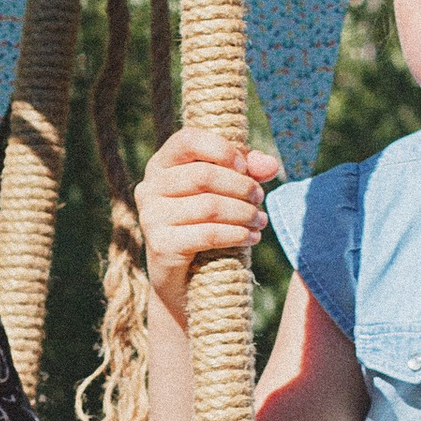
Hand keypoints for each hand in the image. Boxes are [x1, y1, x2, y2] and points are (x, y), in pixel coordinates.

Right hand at [138, 125, 280, 320]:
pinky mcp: (161, 245)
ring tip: (261, 220)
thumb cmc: (205, 225)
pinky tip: (252, 237)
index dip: (221, 149)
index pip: (188, 140)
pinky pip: (208, 234)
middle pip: (204, 175)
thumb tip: (271, 165)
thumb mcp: (225, 192)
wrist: (183, 280)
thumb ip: (248, 171)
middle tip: (260, 199)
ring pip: (209, 206)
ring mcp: (151, 217)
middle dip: (241, 187)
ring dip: (244, 213)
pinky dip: (237, 234)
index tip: (245, 167)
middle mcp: (149, 187)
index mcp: (161, 165)